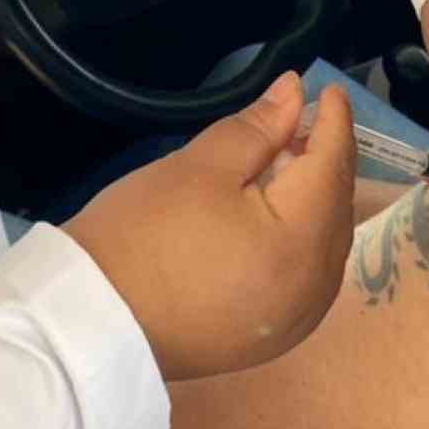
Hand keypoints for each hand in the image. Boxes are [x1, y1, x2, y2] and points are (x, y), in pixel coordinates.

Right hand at [64, 72, 357, 380]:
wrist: (91, 322)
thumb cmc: (143, 233)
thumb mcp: (200, 166)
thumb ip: (258, 128)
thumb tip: (295, 93)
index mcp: (300, 243)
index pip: (332, 167)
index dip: (334, 123)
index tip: (330, 90)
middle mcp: (314, 289)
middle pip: (337, 209)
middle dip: (327, 160)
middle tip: (303, 122)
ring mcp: (296, 321)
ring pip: (326, 245)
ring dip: (317, 201)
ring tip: (287, 163)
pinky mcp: (271, 339)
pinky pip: (308, 277)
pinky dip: (304, 239)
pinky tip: (277, 218)